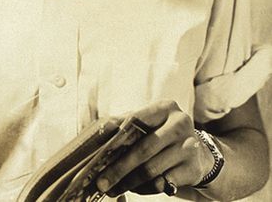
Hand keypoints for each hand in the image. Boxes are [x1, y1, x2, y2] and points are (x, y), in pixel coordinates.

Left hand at [95, 100, 213, 196]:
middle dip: (119, 169)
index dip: (115, 138)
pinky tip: (135, 189)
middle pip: (143, 149)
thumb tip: (100, 130)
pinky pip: (163, 184)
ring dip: (129, 183)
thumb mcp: (149, 122)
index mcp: (165, 108)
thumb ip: (126, 123)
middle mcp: (180, 124)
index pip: (135, 121)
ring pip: (152, 170)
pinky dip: (145, 189)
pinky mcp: (193, 169)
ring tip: (113, 189)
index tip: (98, 154)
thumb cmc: (163, 134)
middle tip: (101, 183)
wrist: (199, 153)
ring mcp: (189, 147)